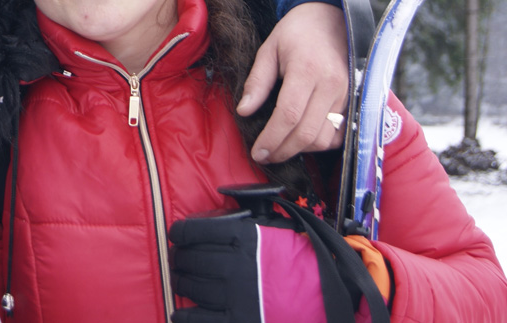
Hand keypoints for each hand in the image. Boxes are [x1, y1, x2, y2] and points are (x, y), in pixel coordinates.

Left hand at [170, 211, 330, 322]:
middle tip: (179, 260)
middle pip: (189, 260)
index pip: (193, 232)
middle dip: (180, 259)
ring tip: (182, 281)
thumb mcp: (276, 225)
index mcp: (243, 237)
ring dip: (182, 283)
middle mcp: (235, 265)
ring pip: (192, 287)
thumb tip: (223, 196)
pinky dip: (185, 316)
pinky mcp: (240, 320)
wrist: (328, 295)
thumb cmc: (301, 258)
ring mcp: (236, 296)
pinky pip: (200, 319)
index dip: (180, 233)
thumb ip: (248, 214)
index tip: (177, 236)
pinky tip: (181, 313)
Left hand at [237, 2, 348, 162]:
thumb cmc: (296, 32)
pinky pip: (340, 133)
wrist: (329, 17)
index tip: (257, 152)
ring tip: (280, 147)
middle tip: (265, 155)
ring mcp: (346, 94)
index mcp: (306, 70)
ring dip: (301, 149)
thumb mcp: (268, 50)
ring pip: (325, 138)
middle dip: (283, 150)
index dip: (271, 139)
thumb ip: (257, 82)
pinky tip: (303, 139)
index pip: (288, 116)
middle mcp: (331, 85)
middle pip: (307, 133)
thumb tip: (243, 111)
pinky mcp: (354, 99)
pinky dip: (321, 143)